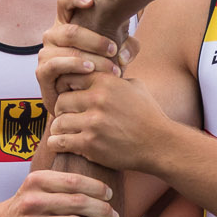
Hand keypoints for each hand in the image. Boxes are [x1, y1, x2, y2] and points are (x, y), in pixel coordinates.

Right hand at [0, 166, 119, 216]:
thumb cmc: (29, 206)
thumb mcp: (38, 186)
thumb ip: (62, 181)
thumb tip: (102, 181)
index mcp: (37, 181)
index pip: (74, 181)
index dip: (97, 188)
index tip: (110, 195)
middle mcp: (32, 200)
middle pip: (78, 203)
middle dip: (102, 211)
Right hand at [36, 9, 120, 110]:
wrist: (81, 100)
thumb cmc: (100, 70)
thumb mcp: (117, 54)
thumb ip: (128, 48)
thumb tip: (125, 52)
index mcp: (67, 23)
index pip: (64, 2)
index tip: (92, 1)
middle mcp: (52, 35)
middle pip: (70, 30)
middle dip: (95, 41)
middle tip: (114, 51)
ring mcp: (45, 53)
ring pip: (67, 49)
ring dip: (91, 58)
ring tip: (111, 68)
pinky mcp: (42, 72)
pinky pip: (56, 65)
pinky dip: (74, 66)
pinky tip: (90, 70)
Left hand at [48, 75, 173, 175]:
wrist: (159, 144)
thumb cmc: (148, 115)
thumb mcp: (135, 86)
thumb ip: (114, 78)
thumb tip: (101, 71)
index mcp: (106, 82)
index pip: (69, 77)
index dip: (65, 89)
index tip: (68, 99)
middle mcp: (97, 99)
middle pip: (60, 102)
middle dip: (60, 111)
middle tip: (64, 118)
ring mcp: (93, 123)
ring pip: (58, 123)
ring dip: (58, 129)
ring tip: (62, 133)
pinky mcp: (90, 144)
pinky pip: (60, 142)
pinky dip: (57, 144)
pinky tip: (60, 144)